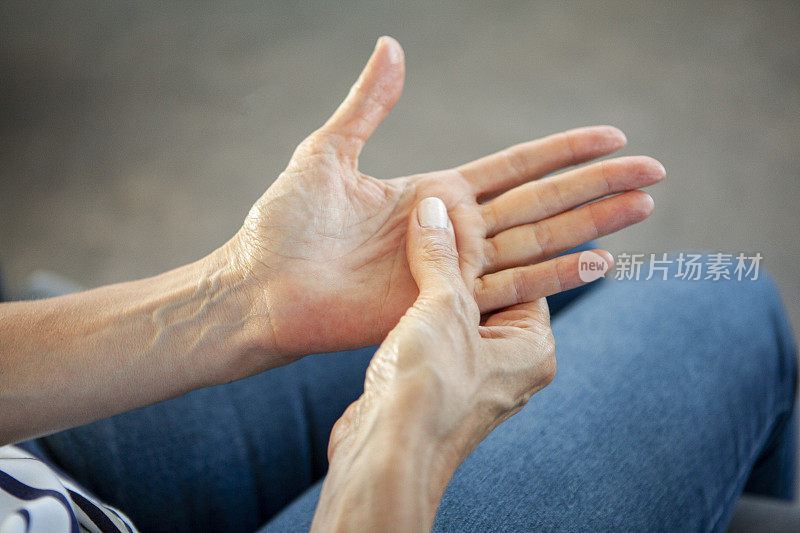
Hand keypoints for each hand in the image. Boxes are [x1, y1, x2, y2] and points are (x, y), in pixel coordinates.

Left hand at [225, 36, 663, 362]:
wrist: (262, 287)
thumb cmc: (283, 224)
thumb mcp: (327, 152)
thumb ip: (369, 104)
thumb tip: (394, 46)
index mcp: (435, 194)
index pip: (516, 168)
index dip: (562, 152)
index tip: (609, 136)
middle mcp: (455, 231)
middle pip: (542, 203)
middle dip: (596, 186)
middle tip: (652, 172)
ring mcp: (454, 269)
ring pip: (539, 241)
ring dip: (593, 224)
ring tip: (643, 208)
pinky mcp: (444, 303)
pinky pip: (511, 287)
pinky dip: (558, 274)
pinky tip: (601, 260)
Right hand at [313, 197, 591, 531]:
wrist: (385, 454)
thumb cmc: (430, 390)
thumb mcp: (443, 308)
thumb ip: (442, 256)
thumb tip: (435, 209)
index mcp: (530, 348)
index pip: (526, 276)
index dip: (495, 244)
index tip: (469, 215)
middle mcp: (506, 366)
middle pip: (489, 293)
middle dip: (461, 263)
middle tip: (436, 225)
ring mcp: (469, 379)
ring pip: (455, 316)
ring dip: (433, 288)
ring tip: (410, 253)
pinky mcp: (433, 387)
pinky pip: (431, 337)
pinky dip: (415, 315)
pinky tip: (393, 297)